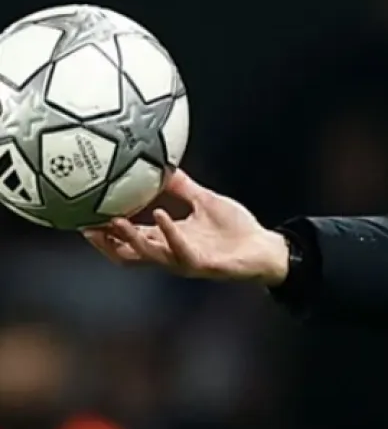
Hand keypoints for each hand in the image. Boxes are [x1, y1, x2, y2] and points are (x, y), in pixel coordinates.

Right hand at [82, 170, 289, 285]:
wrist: (264, 247)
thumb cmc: (235, 229)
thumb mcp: (204, 201)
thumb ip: (183, 186)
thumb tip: (163, 163)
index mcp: (168, 238)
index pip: (129, 238)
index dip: (105, 231)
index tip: (83, 215)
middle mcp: (171, 252)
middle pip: (127, 253)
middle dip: (106, 241)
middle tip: (86, 224)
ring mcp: (185, 260)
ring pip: (147, 255)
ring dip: (129, 239)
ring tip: (115, 220)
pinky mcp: (202, 264)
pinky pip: (180, 250)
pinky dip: (168, 232)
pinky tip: (159, 214)